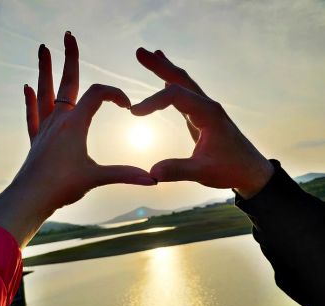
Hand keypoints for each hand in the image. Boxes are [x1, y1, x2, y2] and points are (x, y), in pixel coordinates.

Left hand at [0, 33, 154, 246]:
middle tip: (68, 36)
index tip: (126, 106)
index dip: (115, 94)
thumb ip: (126, 175)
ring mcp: (45, 128)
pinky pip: (33, 114)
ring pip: (45, 92)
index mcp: (75, 124)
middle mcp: (58, 120)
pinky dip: (31, 100)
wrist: (30, 198)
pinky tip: (27, 87)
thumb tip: (153, 180)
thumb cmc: (61, 187)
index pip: (98, 95)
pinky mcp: (36, 139)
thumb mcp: (96, 178)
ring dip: (45, 70)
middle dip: (70, 59)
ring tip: (43, 49)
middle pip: (66, 82)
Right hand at [132, 47, 273, 198]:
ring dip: (167, 70)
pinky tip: (167, 81)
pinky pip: (186, 96)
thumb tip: (151, 173)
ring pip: (184, 84)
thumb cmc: (231, 170)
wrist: (251, 171)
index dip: (152, 102)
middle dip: (160, 65)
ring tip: (153, 56)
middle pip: (181, 79)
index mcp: (208, 113)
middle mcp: (208, 106)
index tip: (133, 113)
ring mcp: (206, 111)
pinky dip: (173, 85)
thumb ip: (177, 171)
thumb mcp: (204, 172)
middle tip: (140, 52)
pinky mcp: (204, 118)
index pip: (174, 96)